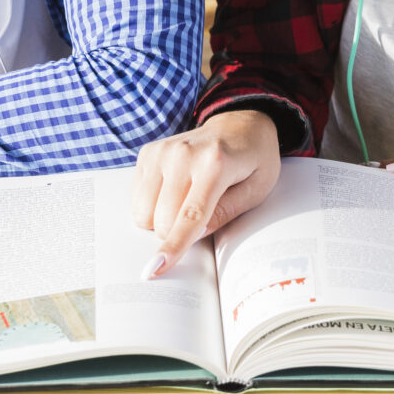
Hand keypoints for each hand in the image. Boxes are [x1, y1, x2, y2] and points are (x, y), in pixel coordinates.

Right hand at [132, 109, 281, 275]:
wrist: (238, 125)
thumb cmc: (253, 161)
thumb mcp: (257, 190)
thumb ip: (227, 213)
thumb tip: (195, 235)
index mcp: (215, 164)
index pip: (190, 215)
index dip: (174, 246)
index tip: (156, 269)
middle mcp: (182, 154)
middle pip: (162, 220)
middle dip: (177, 232)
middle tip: (200, 215)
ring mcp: (161, 152)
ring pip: (144, 212)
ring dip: (161, 220)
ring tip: (186, 200)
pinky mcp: (148, 153)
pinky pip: (136, 199)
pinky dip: (152, 205)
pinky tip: (173, 190)